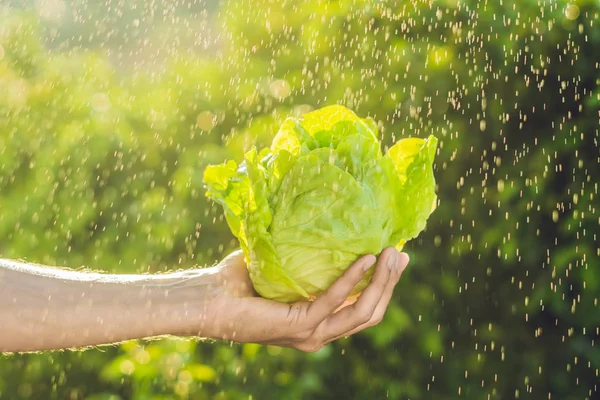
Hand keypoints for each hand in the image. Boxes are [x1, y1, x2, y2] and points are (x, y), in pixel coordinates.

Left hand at [206, 247, 408, 351]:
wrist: (206, 298)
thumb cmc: (238, 281)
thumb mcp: (281, 266)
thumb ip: (305, 255)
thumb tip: (324, 222)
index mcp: (317, 323)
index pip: (362, 309)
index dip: (384, 286)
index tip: (397, 255)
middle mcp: (318, 333)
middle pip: (370, 312)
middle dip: (390, 283)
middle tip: (401, 252)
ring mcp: (309, 334)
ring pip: (361, 312)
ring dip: (380, 282)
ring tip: (391, 253)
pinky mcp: (298, 326)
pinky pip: (334, 301)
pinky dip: (352, 278)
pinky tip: (364, 257)